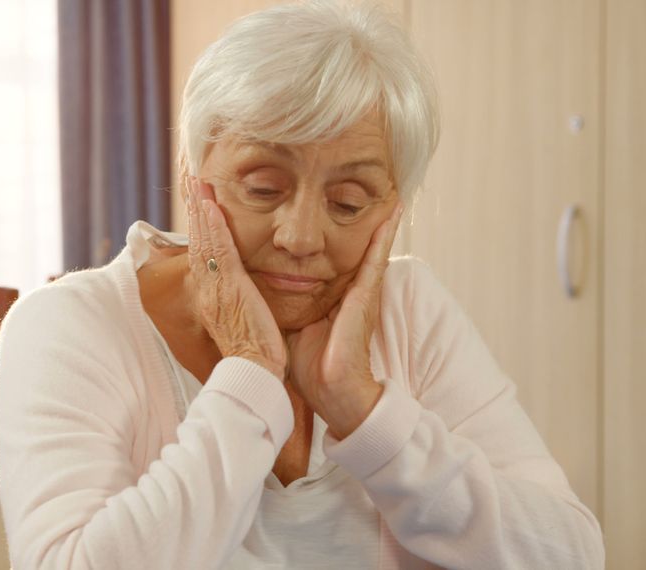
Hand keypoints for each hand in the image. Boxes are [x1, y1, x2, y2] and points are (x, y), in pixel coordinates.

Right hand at [186, 177, 285, 379]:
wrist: (255, 373)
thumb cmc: (256, 354)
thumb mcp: (246, 320)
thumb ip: (243, 301)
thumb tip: (247, 290)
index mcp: (212, 295)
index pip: (203, 253)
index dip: (200, 226)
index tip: (200, 202)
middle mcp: (208, 288)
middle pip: (197, 240)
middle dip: (194, 208)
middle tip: (191, 179)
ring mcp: (216, 287)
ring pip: (204, 240)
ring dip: (200, 208)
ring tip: (197, 181)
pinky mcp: (229, 288)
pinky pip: (218, 250)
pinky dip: (213, 226)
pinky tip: (211, 204)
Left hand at [286, 201, 404, 438]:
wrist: (330, 388)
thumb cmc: (309, 363)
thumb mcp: (288, 322)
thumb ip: (278, 302)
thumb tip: (252, 287)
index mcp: (328, 293)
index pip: (326, 254)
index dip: (328, 231)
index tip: (322, 203)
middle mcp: (346, 287)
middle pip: (348, 245)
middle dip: (353, 217)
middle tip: (361, 186)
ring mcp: (359, 290)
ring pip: (368, 245)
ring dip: (379, 220)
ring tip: (388, 191)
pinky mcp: (366, 295)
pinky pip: (376, 259)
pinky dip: (386, 236)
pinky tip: (394, 213)